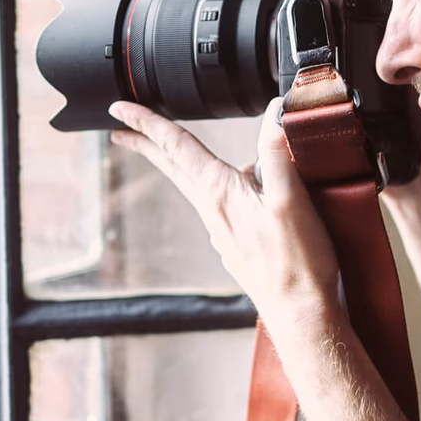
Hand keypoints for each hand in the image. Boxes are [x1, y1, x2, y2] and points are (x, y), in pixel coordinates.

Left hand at [108, 99, 341, 337]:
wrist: (300, 314)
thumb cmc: (297, 263)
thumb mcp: (290, 198)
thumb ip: (277, 152)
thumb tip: (274, 111)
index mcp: (219, 192)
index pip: (176, 145)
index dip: (147, 121)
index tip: (120, 106)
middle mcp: (213, 211)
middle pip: (174, 167)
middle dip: (148, 144)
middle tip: (122, 130)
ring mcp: (221, 231)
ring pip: (198, 186)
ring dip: (186, 164)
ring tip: (201, 152)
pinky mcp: (235, 247)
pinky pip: (221, 207)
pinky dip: (221, 190)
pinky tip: (244, 191)